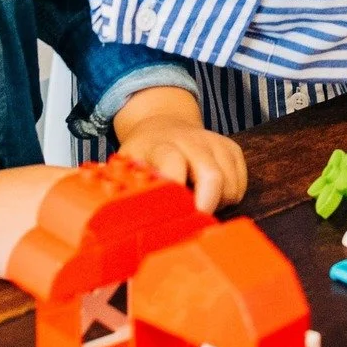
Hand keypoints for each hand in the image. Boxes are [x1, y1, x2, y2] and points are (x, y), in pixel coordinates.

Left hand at [113, 88, 247, 212]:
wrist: (163, 123)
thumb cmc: (145, 154)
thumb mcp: (126, 164)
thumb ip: (122, 185)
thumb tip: (105, 212)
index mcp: (162, 145)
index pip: (173, 163)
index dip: (176, 188)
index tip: (174, 215)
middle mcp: (192, 141)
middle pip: (212, 175)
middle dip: (207, 204)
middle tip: (195, 223)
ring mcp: (215, 143)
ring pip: (230, 184)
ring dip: (217, 203)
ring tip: (197, 202)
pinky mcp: (231, 148)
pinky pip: (241, 183)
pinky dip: (230, 196)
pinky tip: (211, 194)